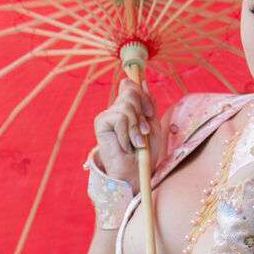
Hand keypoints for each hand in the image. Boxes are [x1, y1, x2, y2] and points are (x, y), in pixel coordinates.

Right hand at [93, 76, 164, 190]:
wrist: (135, 171)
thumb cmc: (145, 152)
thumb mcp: (153, 124)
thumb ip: (148, 103)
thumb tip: (143, 82)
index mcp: (128, 108)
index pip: (131, 85)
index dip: (143, 95)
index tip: (149, 114)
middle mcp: (116, 109)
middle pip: (131, 92)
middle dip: (142, 113)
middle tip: (144, 131)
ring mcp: (108, 115)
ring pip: (127, 106)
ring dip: (136, 127)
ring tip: (136, 142)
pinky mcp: (101, 123)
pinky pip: (120, 117)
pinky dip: (127, 133)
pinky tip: (126, 145)